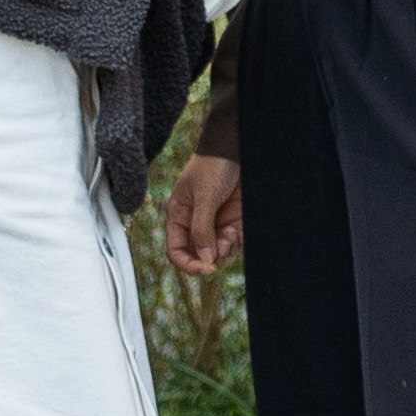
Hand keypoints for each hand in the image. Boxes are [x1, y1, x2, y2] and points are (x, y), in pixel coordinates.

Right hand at [164, 154, 243, 273]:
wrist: (235, 147)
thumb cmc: (213, 165)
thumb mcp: (204, 196)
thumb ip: (202, 228)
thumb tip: (205, 259)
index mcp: (179, 217)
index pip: (176, 250)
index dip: (188, 264)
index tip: (205, 268)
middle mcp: (195, 223)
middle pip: (198, 255)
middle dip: (211, 257)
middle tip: (223, 247)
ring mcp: (215, 223)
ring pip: (218, 251)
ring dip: (226, 249)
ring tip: (232, 235)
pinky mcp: (233, 220)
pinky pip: (234, 242)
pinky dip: (238, 241)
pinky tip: (238, 231)